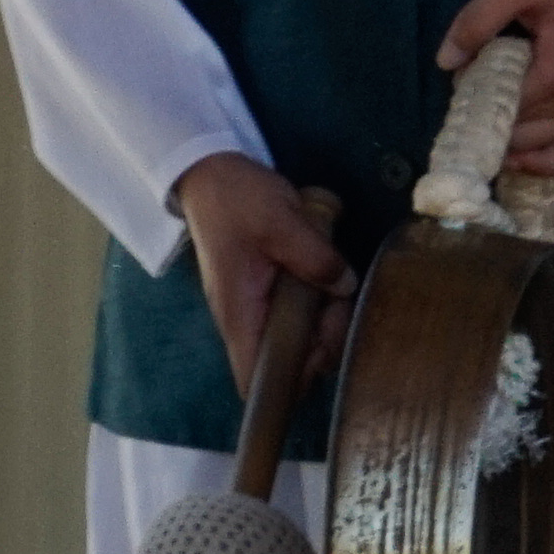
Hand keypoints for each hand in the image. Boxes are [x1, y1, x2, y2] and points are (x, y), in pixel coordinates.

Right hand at [169, 152, 351, 388]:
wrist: (209, 172)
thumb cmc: (237, 200)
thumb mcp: (281, 222)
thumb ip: (316, 257)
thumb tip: (345, 286)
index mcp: (240, 313)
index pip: (254, 379)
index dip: (289, 382)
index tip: (320, 347)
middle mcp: (242, 320)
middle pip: (283, 362)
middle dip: (319, 343)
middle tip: (338, 303)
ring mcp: (251, 307)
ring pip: (291, 338)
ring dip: (320, 320)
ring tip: (334, 283)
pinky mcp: (260, 292)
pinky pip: (290, 315)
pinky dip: (312, 304)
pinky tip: (324, 276)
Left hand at [439, 0, 553, 193]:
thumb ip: (478, 20)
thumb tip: (445, 61)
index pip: (503, 110)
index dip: (473, 104)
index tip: (458, 85)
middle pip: (523, 138)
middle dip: (490, 127)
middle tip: (467, 105)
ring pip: (548, 150)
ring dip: (515, 145)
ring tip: (487, 129)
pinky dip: (551, 157)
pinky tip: (526, 154)